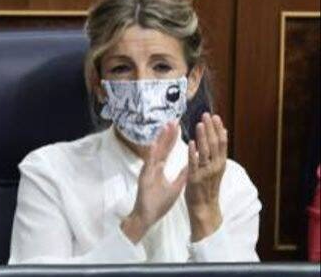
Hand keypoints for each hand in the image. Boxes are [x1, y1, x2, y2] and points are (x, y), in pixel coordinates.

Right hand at [121, 121, 187, 243]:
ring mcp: (147, 171)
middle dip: (167, 134)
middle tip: (173, 120)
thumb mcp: (174, 187)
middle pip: (160, 148)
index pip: (166, 150)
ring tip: (166, 127)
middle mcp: (152, 167)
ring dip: (160, 140)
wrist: (146, 216)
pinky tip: (154, 145)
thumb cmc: (158, 202)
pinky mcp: (144, 178)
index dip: (171, 138)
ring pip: (154, 153)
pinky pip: (149, 165)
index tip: (177, 126)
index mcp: (158, 168)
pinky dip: (151, 155)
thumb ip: (181, 176)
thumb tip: (191, 166)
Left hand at [185, 112, 226, 241]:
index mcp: (220, 163)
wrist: (204, 207)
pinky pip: (194, 164)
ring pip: (205, 152)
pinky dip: (193, 153)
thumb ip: (216, 154)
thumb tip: (220, 136)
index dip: (218, 129)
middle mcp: (216, 166)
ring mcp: (205, 172)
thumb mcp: (215, 169)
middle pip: (214, 144)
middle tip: (207, 115)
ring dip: (203, 137)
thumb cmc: (208, 187)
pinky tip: (191, 143)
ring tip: (200, 124)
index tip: (215, 117)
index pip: (221, 143)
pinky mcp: (195, 178)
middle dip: (211, 129)